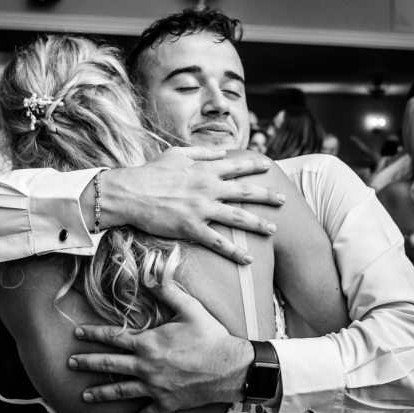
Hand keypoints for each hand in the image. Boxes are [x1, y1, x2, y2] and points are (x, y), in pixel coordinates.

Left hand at [68, 283, 252, 412]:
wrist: (229, 368)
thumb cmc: (210, 337)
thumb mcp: (188, 308)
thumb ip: (166, 290)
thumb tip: (149, 272)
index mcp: (148, 343)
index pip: (113, 337)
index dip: (93, 333)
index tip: (77, 333)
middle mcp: (145, 367)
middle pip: (110, 365)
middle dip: (87, 363)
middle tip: (70, 363)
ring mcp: (154, 387)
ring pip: (121, 391)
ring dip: (101, 393)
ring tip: (84, 395)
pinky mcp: (166, 403)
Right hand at [101, 146, 284, 264]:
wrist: (130, 193)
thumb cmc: (150, 172)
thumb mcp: (176, 153)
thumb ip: (201, 153)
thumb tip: (221, 152)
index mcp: (205, 169)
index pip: (236, 166)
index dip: (254, 166)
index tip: (269, 167)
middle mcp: (208, 188)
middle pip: (245, 192)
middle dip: (267, 195)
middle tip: (284, 200)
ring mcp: (201, 209)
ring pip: (238, 217)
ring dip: (259, 224)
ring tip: (273, 230)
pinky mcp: (191, 228)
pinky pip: (218, 242)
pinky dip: (235, 252)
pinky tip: (248, 260)